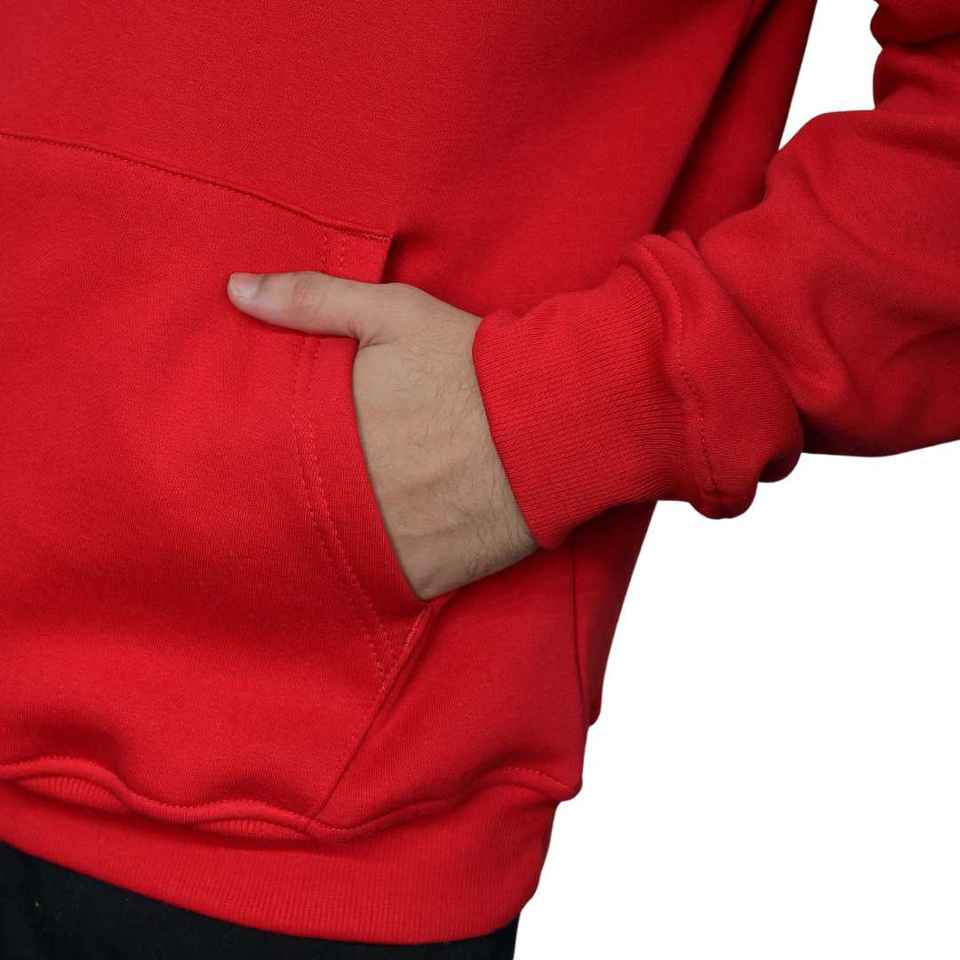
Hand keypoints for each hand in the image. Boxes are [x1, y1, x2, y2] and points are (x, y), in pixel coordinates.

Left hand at [227, 270, 535, 599]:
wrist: (553, 421)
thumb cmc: (471, 365)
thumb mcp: (392, 314)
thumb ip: (311, 301)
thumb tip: (235, 290)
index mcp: (329, 436)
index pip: (264, 460)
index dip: (258, 458)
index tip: (258, 456)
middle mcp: (348, 498)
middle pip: (295, 512)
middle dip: (295, 501)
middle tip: (300, 492)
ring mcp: (385, 544)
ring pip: (333, 554)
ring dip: (333, 538)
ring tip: (344, 520)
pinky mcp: (425, 576)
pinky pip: (382, 585)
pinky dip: (378, 569)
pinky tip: (384, 545)